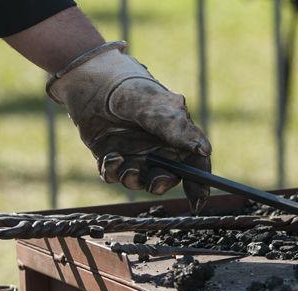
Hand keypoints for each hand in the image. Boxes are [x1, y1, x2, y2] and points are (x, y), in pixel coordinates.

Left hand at [46, 41, 210, 213]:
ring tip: (127, 166)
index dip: (200, 185)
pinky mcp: (111, 157)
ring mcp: (135, 154)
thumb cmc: (131, 88)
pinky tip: (111, 158)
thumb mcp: (158, 108)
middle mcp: (158, 149)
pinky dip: (114, 172)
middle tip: (155, 180)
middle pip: (168, 178)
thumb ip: (179, 130)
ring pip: (140, 181)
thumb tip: (206, 151)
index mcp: (178, 137)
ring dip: (134, 179)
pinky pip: (115, 176)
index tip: (197, 203)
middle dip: (161, 184)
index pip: (195, 165)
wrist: (91, 79)